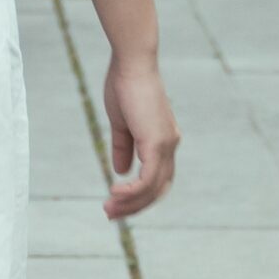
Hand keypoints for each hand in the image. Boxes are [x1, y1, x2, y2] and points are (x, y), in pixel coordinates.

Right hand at [102, 48, 179, 218]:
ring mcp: (166, 145)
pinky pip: (147, 179)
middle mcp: (170, 145)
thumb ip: (123, 146)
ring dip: (130, 203)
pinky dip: (132, 191)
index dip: (138, 195)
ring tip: (108, 208)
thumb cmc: (125, 86)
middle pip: (158, 190)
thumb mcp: (121, 123)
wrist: (132, 64)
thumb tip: (120, 171)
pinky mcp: (157, 143)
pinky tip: (115, 192)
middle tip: (110, 214)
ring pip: (153, 189)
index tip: (116, 201)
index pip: (157, 179)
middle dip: (135, 206)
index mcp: (163, 140)